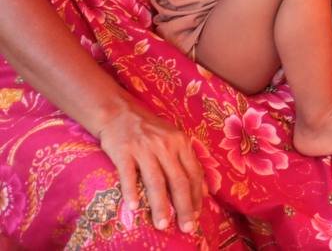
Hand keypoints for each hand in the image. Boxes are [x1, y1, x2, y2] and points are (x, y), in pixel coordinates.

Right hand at [97, 104, 204, 233]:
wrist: (119, 113)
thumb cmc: (150, 130)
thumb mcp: (173, 139)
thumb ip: (186, 161)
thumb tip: (203, 189)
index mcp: (181, 143)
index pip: (194, 174)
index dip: (197, 196)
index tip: (197, 216)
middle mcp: (166, 146)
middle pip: (179, 180)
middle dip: (184, 207)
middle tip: (186, 228)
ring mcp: (144, 148)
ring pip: (156, 181)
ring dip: (160, 205)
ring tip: (162, 224)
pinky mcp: (123, 151)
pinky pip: (129, 174)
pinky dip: (131, 191)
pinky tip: (133, 207)